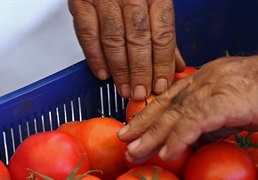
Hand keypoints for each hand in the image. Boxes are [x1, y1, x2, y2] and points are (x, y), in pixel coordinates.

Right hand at [68, 0, 185, 99]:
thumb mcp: (154, 2)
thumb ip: (163, 33)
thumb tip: (176, 65)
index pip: (163, 35)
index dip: (162, 64)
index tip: (161, 85)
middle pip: (139, 40)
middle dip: (141, 72)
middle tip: (141, 92)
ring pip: (114, 40)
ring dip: (120, 69)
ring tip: (125, 89)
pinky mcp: (82, 1)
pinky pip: (88, 34)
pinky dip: (95, 57)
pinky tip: (103, 73)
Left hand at [117, 40, 257, 162]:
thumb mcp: (244, 105)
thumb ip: (220, 117)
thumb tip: (202, 135)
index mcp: (209, 77)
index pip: (172, 96)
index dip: (151, 112)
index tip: (135, 127)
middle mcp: (206, 79)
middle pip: (166, 104)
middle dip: (143, 124)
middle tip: (123, 142)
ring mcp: (215, 88)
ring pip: (175, 113)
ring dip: (153, 136)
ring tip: (136, 154)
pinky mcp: (228, 101)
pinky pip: (196, 121)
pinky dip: (179, 139)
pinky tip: (167, 153)